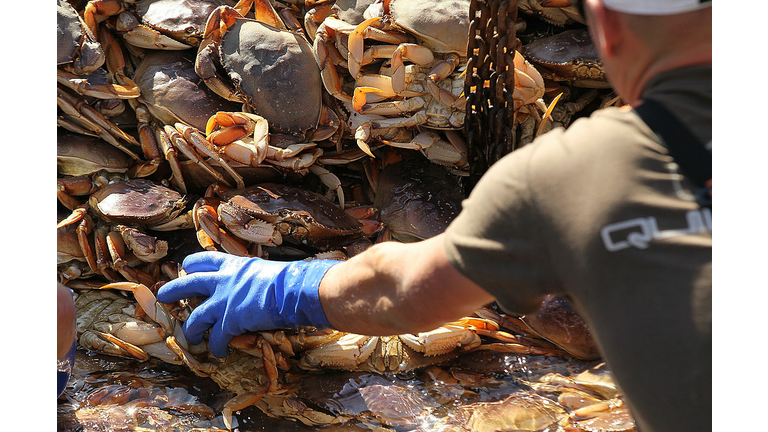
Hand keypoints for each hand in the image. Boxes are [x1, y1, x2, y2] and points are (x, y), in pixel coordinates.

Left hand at [157, 251, 339, 356]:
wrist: (292, 290)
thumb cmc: (288, 279)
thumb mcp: (263, 269)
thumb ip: (251, 276)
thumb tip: (256, 283)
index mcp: (233, 265)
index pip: (203, 259)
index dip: (191, 265)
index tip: (186, 270)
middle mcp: (223, 280)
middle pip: (187, 283)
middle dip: (172, 291)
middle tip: (164, 296)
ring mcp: (224, 301)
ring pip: (196, 317)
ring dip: (191, 329)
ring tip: (191, 337)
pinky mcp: (230, 321)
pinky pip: (216, 338)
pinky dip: (216, 347)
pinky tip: (220, 352)